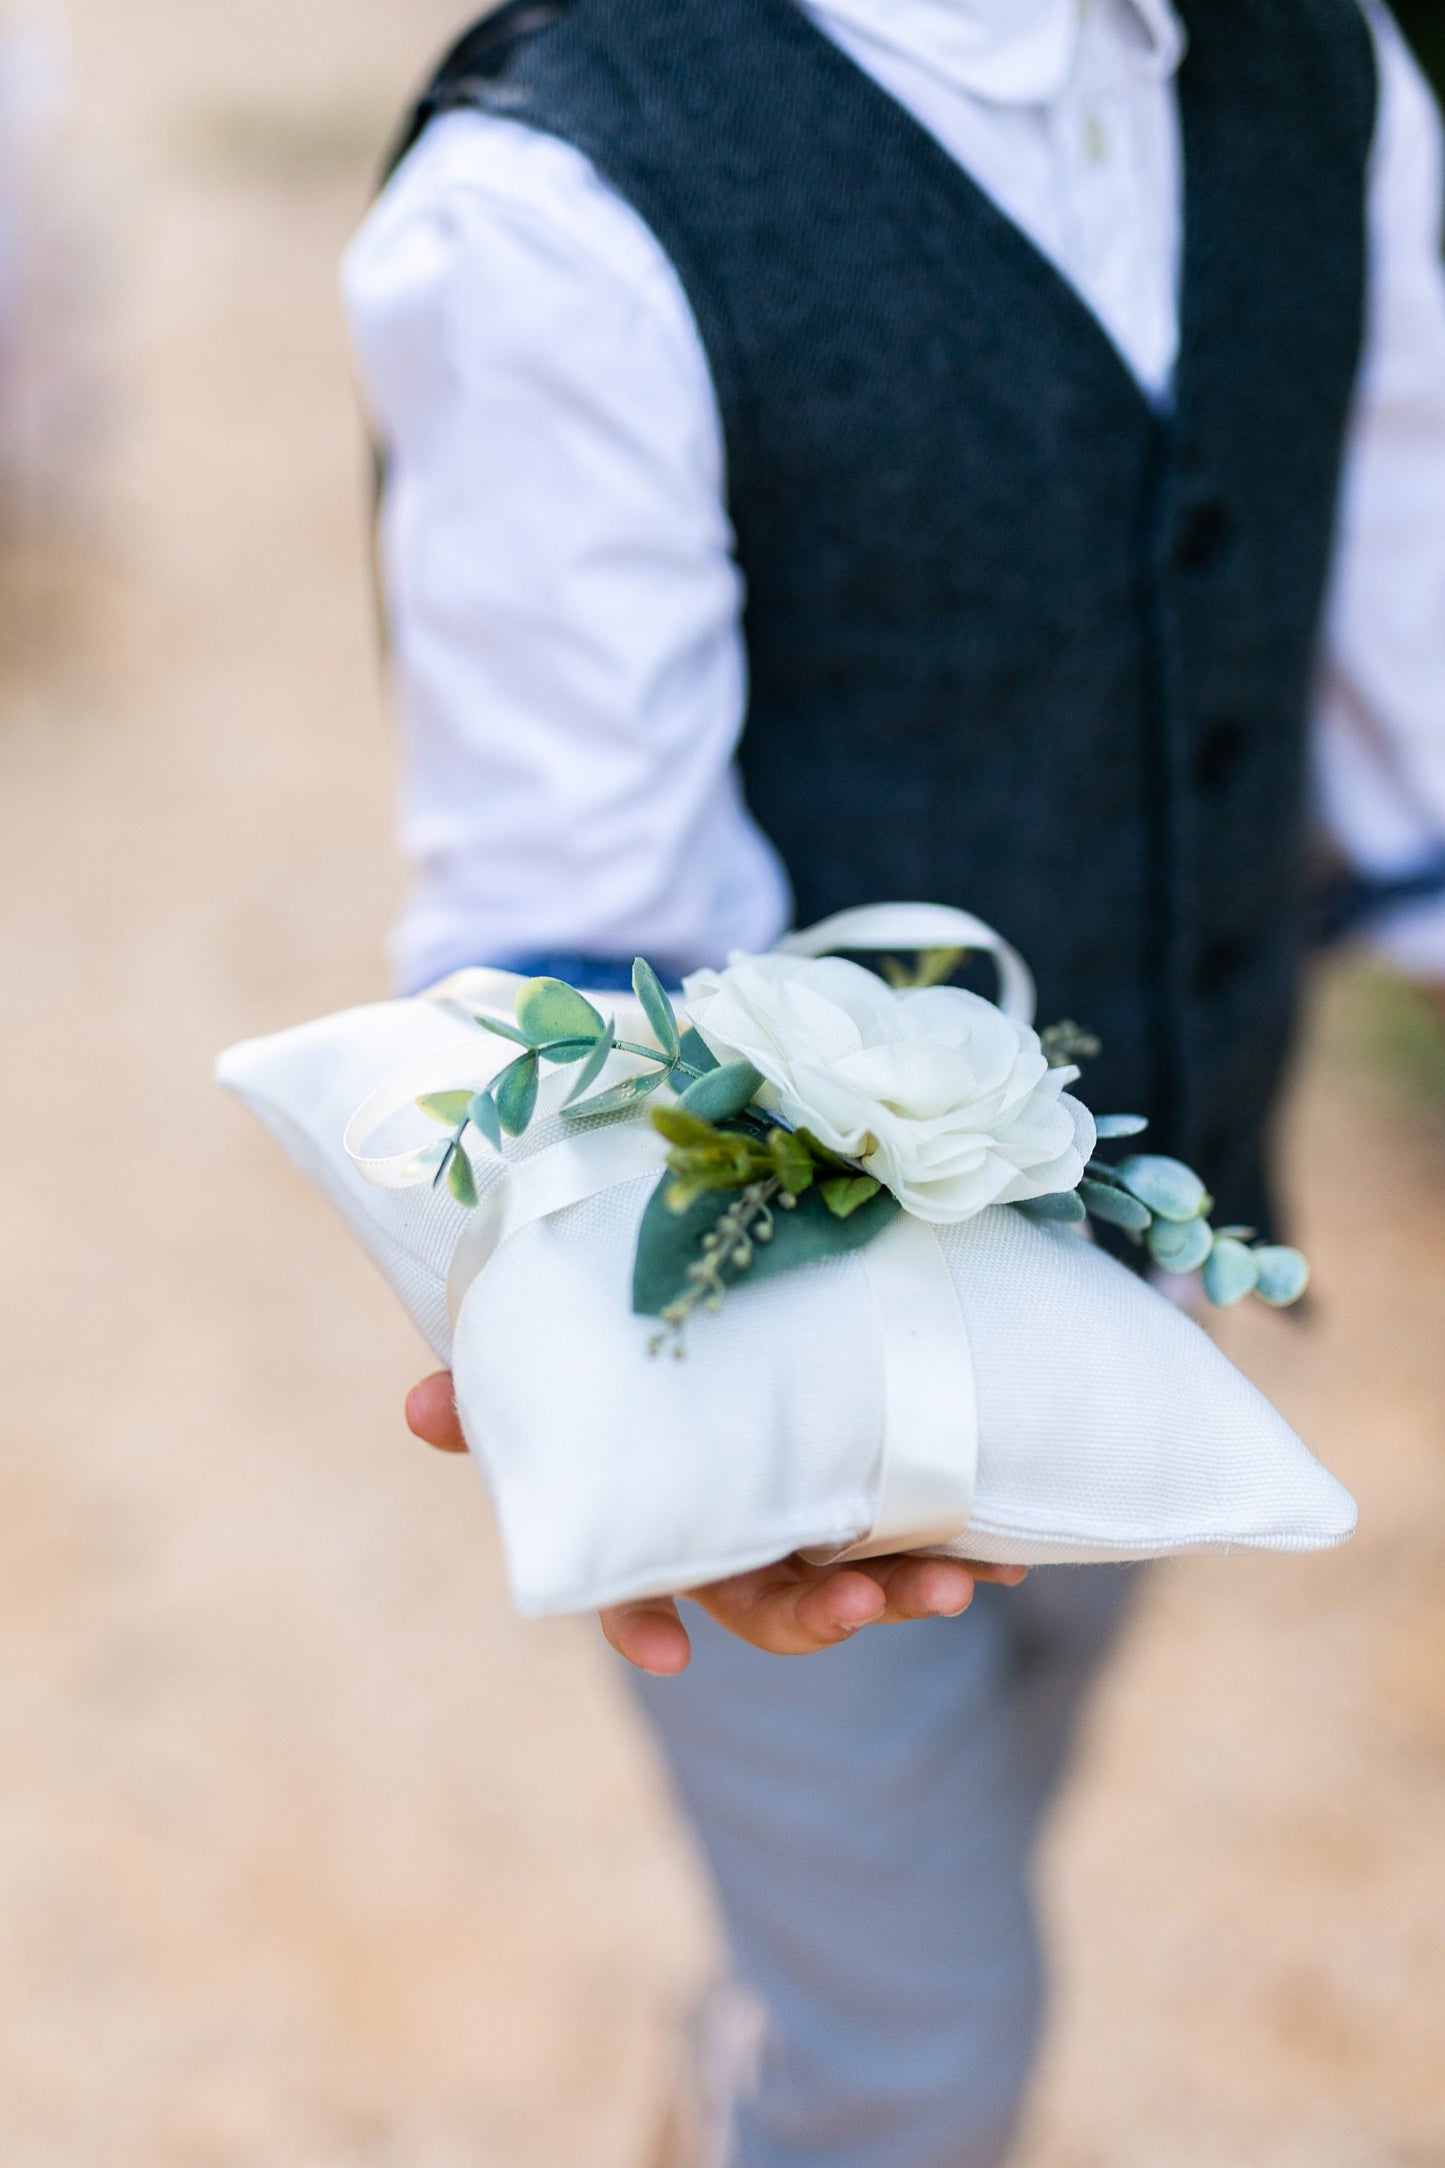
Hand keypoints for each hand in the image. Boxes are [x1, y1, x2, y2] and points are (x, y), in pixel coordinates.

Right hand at [405, 1372, 1025, 1673]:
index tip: (670, 1657)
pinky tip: (1015, 1554)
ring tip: (962, 1583)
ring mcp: (804, 1523)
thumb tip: (416, 1407)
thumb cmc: (618, 1357)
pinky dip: (966, 1547)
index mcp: (657, 1516)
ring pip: (851, 1584)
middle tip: (857, 1605)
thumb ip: (494, 1395)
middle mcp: (732, 1537)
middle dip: (814, 1615)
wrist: (720, 1322)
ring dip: (902, 1592)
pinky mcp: (871, 1497)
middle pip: (765, 1604)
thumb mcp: (560, 1367)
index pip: (635, 1585)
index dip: (642, 1623)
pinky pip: (918, 1537)